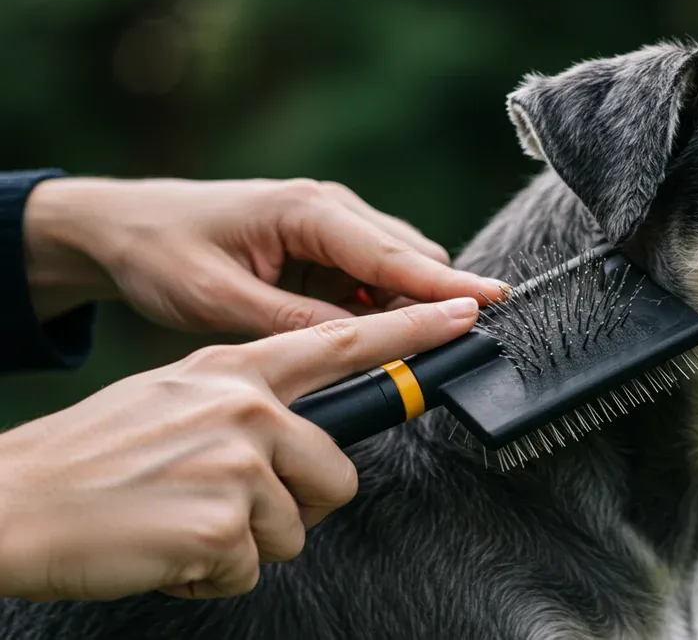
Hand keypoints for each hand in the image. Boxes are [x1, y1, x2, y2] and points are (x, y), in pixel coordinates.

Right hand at [0, 299, 478, 601]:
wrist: (15, 502)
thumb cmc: (92, 459)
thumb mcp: (173, 398)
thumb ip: (247, 403)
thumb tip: (304, 433)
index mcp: (234, 369)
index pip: (343, 343)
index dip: (411, 332)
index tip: (465, 311)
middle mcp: (244, 406)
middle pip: (336, 473)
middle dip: (294, 505)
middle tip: (226, 507)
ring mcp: (236, 461)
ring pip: (295, 528)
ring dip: (243, 542)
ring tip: (181, 521)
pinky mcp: (222, 523)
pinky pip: (250, 568)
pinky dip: (210, 573)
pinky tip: (164, 548)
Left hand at [21, 177, 505, 335]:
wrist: (124, 227)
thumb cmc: (162, 252)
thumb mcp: (218, 299)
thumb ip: (293, 322)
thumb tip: (359, 346)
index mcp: (307, 211)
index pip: (393, 255)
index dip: (446, 285)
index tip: (494, 303)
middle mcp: (330, 209)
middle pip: (410, 258)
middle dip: (440, 299)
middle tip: (463, 348)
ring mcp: (330, 227)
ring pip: (398, 270)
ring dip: (411, 307)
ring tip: (420, 353)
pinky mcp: (324, 249)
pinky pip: (373, 280)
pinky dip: (383, 308)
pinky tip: (377, 338)